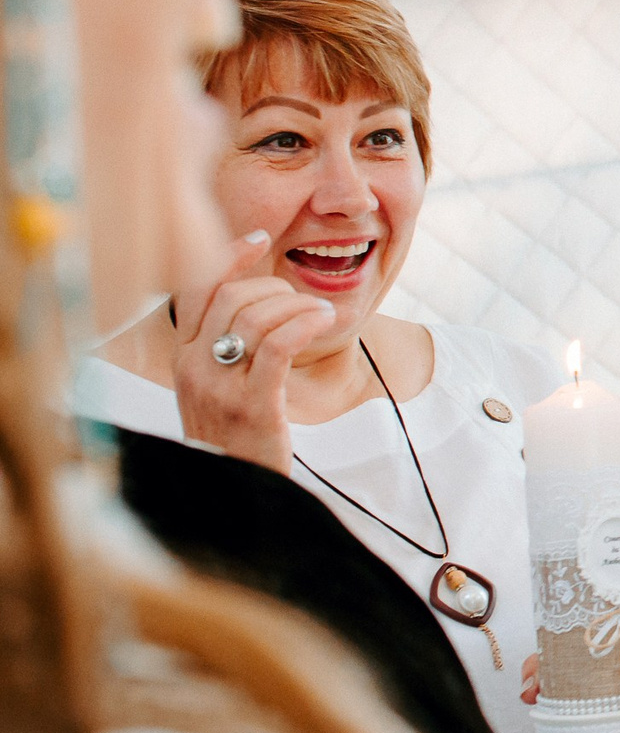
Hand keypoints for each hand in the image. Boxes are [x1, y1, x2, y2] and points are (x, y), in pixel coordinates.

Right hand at [170, 231, 337, 472]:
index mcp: (182, 358)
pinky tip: (324, 322)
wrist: (235, 495)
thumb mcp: (219, 387)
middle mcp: (193, 368)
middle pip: (232, 298)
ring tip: (322, 314)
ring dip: (298, 306)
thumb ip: (227, 347)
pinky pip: (278, 346)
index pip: (195, 290)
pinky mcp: (252, 405)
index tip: (260, 237)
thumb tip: (257, 301)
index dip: (227, 257)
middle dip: (276, 288)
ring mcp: (219, 387)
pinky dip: (305, 324)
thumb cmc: (237, 437)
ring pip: (256, 317)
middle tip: (304, 303)